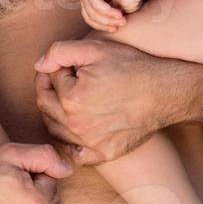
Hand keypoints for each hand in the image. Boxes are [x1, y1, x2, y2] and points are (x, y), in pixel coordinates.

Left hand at [34, 39, 182, 164]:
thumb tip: (39, 64)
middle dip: (48, 88)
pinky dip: (70, 142)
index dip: (54, 66)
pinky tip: (76, 127)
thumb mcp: (94, 49)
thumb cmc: (130, 66)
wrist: (163, 91)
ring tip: (69, 97)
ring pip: (56, 129)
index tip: (66, 63)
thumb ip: (60, 52)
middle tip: (61, 77)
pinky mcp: (103, 155)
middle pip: (45, 105)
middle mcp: (76, 124)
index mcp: (71, 97)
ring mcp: (89, 142)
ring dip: (55, 111)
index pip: (48, 79)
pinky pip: (75, 153)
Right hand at [79, 0, 125, 31]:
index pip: (95, 3)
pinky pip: (89, 15)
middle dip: (107, 20)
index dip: (107, 12)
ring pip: (89, 17)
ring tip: (117, 27)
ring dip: (102, 25)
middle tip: (123, 22)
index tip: (120, 15)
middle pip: (92, 13)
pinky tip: (111, 25)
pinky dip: (99, 23)